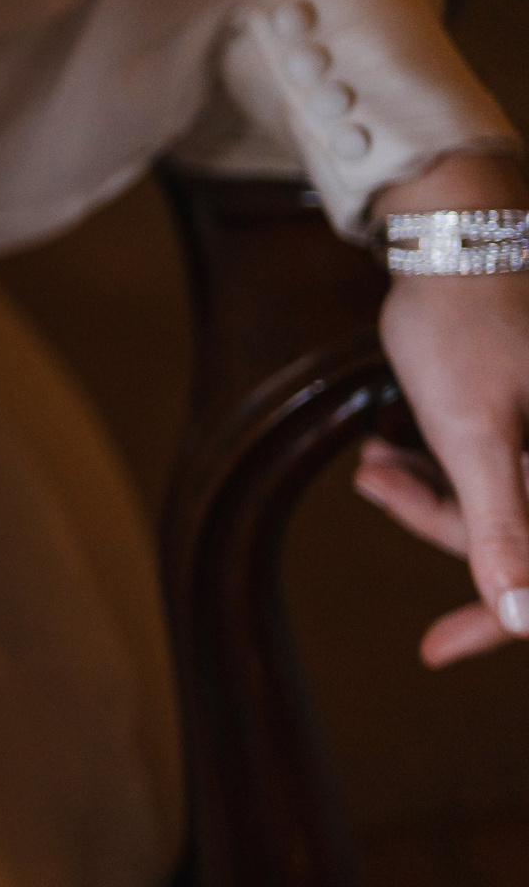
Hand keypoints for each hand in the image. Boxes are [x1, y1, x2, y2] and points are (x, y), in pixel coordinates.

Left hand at [359, 151, 528, 667]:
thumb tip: (526, 619)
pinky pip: (495, 467)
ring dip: (431, 491)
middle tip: (373, 476)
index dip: (496, 620)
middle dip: (440, 519)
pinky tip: (386, 450)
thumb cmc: (468, 328)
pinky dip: (441, 466)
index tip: (434, 651)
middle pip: (518, 534)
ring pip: (500, 501)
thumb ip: (504, 526)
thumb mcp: (477, 437)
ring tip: (372, 459)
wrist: (459, 235)